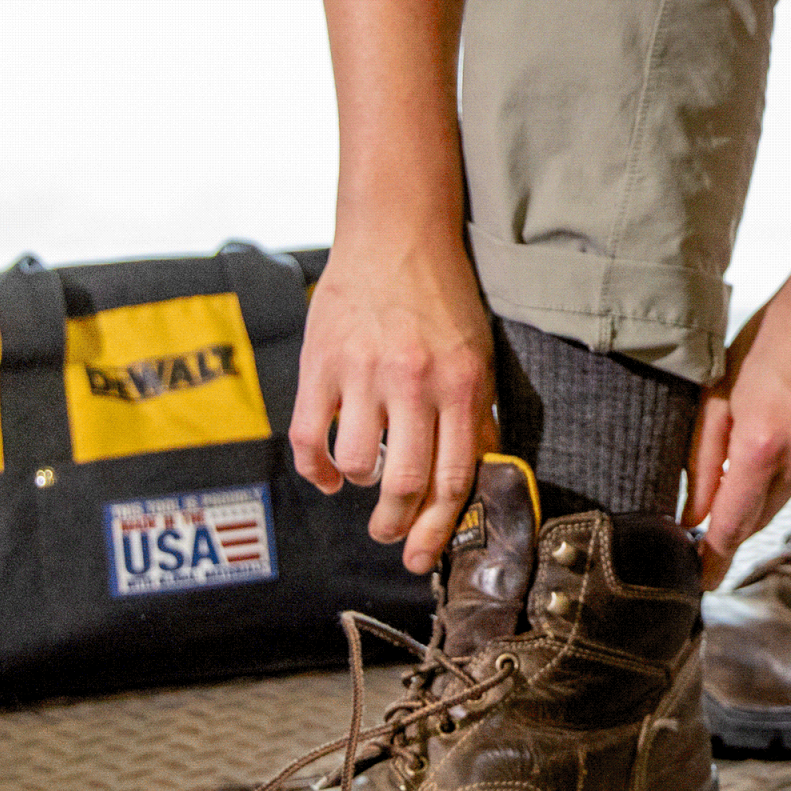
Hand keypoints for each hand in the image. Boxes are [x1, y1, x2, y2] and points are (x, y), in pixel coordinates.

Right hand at [289, 228, 495, 573]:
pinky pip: (308, 437)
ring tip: (366, 478)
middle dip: (396, 523)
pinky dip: (315, 469)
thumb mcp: (477, 353)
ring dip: (360, 484)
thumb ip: (476, 414)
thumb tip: (482, 475)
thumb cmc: (442, 297)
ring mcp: (363, 373)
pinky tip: (327, 475)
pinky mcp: (321, 364)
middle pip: (406, 481)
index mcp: (461, 384)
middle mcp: (414, 382)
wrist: (396, 234)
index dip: (438, 527)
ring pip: (357, 463)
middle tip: (388, 535)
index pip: (454, 476)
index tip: (423, 556)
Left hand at [685, 264, 790, 590]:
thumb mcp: (723, 388)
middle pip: (765, 511)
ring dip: (789, 465)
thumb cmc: (778, 334)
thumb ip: (704, 458)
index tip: (702, 580)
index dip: (714, 556)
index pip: (732, 523)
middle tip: (746, 458)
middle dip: (746, 502)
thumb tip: (694, 516)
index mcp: (762, 442)